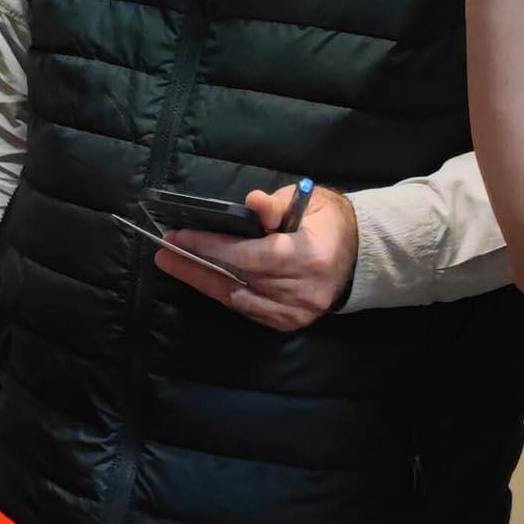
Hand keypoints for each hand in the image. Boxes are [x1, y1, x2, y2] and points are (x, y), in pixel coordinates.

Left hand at [152, 184, 357, 331]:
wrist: (359, 255)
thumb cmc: (327, 222)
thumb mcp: (308, 200)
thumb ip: (276, 205)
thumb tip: (250, 202)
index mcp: (310, 256)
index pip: (251, 255)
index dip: (213, 247)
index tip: (181, 236)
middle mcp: (304, 290)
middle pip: (239, 278)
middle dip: (197, 263)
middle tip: (164, 251)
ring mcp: (297, 312)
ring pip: (238, 298)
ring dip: (203, 281)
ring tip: (173, 264)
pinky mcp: (291, 323)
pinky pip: (248, 310)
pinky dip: (224, 294)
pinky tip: (201, 279)